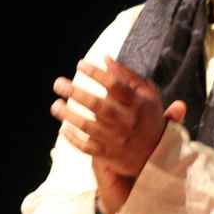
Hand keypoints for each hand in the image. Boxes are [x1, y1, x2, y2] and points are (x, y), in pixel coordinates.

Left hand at [51, 57, 186, 213]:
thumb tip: (106, 58)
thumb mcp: (147, 94)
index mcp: (138, 104)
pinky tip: (63, 128)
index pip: (114, 85)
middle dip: (76, 93)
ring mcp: (117, 140)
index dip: (95, 73)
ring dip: (69, 115)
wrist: (158, 153)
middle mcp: (127, 122)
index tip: (80, 65)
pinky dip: (73, 138)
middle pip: (98, 106)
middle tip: (58, 83)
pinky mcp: (109, 155)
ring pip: (88, 127)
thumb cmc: (148, 116)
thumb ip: (128, 76)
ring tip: (55, 105)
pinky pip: (87, 147)